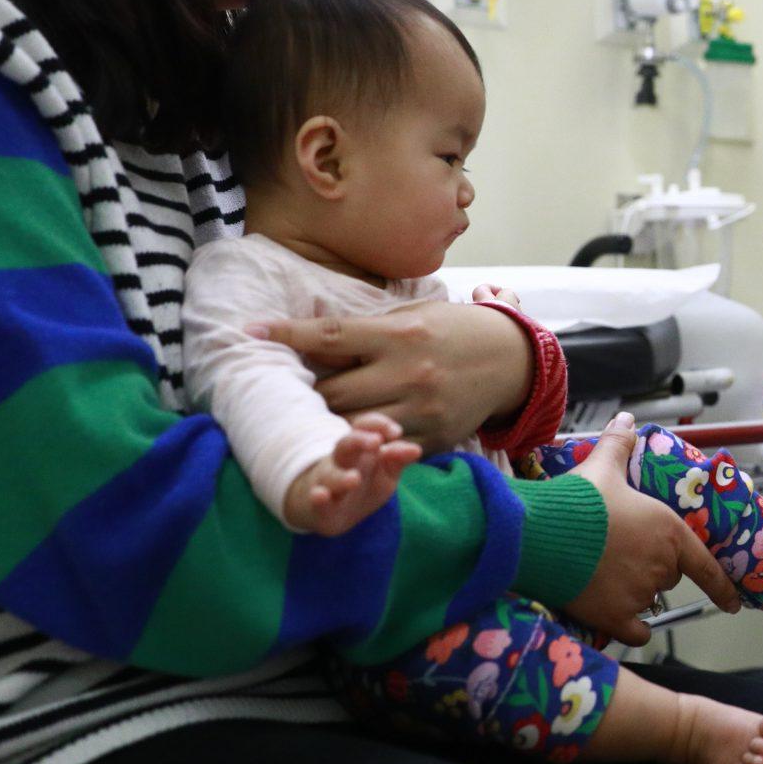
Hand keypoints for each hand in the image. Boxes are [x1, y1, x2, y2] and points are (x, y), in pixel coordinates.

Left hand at [252, 300, 532, 449]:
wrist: (512, 360)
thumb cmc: (453, 331)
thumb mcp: (413, 315)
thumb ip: (367, 329)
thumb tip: (312, 339)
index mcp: (399, 334)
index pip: (330, 335)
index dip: (287, 334)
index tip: (250, 332)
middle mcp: (408, 372)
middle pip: (334, 391)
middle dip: (306, 393)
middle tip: (284, 392)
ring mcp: (421, 409)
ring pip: (353, 427)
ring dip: (327, 425)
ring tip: (309, 420)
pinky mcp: (432, 437)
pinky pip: (384, 448)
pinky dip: (362, 444)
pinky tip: (348, 440)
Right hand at [281, 414, 421, 534]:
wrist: (333, 512)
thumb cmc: (365, 485)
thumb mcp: (386, 472)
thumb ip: (398, 459)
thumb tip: (416, 450)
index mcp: (359, 448)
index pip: (364, 427)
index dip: (378, 425)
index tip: (395, 433)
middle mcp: (340, 461)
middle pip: (345, 444)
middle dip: (358, 440)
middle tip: (375, 442)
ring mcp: (328, 482)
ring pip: (331, 475)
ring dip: (342, 477)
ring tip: (354, 478)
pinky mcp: (320, 506)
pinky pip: (316, 500)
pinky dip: (318, 498)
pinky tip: (320, 494)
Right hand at [563, 414, 742, 645]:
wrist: (540, 534)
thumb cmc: (576, 501)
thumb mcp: (602, 467)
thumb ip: (619, 444)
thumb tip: (626, 420)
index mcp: (668, 531)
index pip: (706, 565)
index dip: (722, 586)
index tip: (734, 603)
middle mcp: (661, 565)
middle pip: (668, 575)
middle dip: (651, 568)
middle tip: (619, 553)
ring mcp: (639, 594)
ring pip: (646, 600)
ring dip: (632, 592)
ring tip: (601, 572)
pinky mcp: (615, 616)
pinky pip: (635, 632)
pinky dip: (629, 628)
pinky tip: (614, 615)